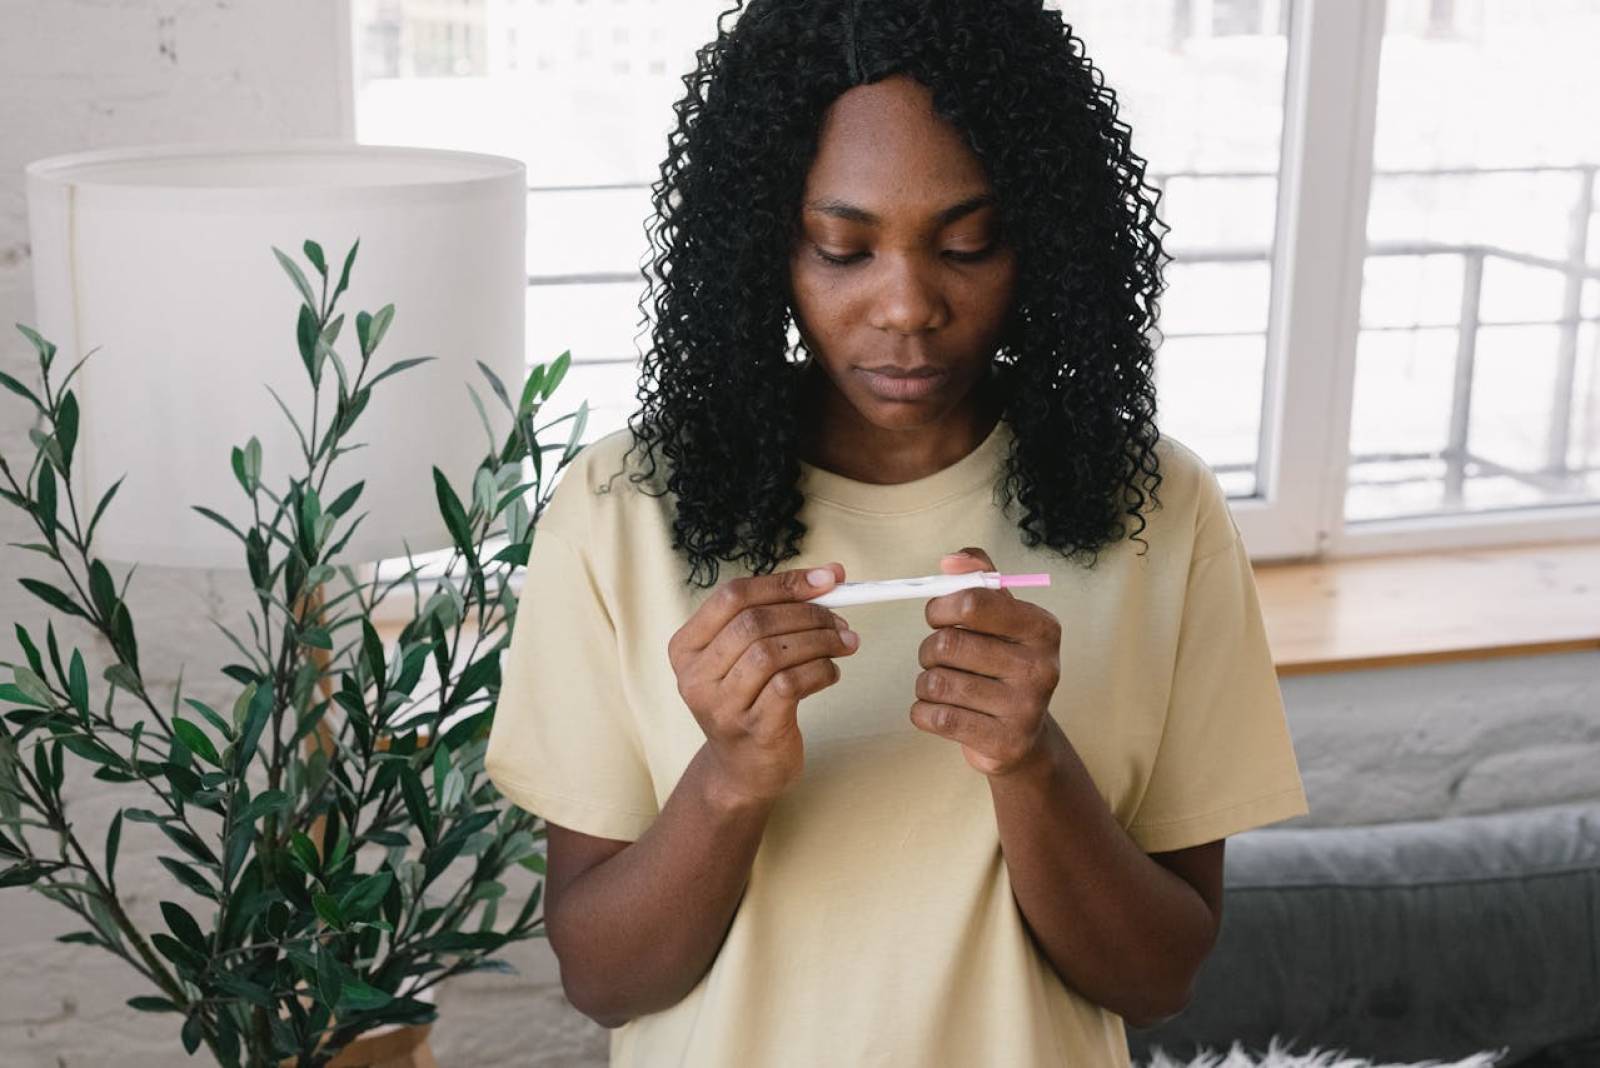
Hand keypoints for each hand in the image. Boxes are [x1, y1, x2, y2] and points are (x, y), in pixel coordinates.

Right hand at [667, 562, 859, 807]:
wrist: (742, 770)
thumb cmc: (749, 702)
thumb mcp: (745, 655)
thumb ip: (775, 614)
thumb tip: (829, 576)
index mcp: (686, 647)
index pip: (732, 596)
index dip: (783, 583)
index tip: (827, 579)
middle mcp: (695, 676)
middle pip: (754, 623)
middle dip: (807, 614)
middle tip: (840, 620)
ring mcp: (721, 706)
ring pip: (773, 653)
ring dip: (819, 641)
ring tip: (844, 643)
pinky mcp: (752, 729)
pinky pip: (790, 685)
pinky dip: (820, 671)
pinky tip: (831, 672)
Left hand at [912, 547, 1062, 777]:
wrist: (1022, 737)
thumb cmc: (1004, 664)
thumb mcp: (1002, 615)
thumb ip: (980, 575)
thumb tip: (951, 561)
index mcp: (1042, 628)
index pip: (974, 603)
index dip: (941, 607)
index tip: (938, 616)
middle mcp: (1041, 667)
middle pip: (948, 644)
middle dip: (929, 649)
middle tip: (937, 656)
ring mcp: (1026, 708)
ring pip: (936, 682)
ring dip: (925, 683)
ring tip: (943, 685)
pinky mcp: (1004, 743)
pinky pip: (935, 718)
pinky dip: (922, 712)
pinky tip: (938, 710)